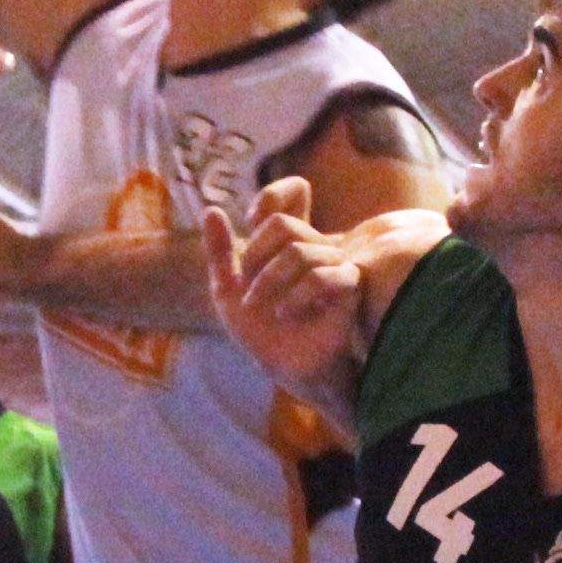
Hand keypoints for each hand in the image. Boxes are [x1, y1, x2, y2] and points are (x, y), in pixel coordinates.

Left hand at [207, 171, 368, 399]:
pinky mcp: (349, 288)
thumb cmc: (259, 330)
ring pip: (298, 251)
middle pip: (283, 225)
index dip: (271, 197)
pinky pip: (323, 277)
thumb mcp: (227, 289)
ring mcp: (333, 264)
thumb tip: (212, 209)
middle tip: (248, 286)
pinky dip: (297, 296)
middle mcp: (313, 246)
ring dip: (269, 281)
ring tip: (263, 308)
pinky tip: (286, 314)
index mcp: (287, 241)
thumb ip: (219, 251)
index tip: (251, 223)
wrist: (283, 367)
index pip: (289, 195)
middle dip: (255, 256)